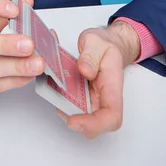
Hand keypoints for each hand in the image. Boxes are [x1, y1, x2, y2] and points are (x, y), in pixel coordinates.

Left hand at [53, 21, 139, 138]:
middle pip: (97, 124)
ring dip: (66, 112)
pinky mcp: (84, 98)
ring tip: (53, 93)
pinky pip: (74, 108)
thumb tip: (84, 71)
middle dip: (76, 122)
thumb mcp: (96, 41)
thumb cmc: (104, 44)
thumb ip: (90, 55)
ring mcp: (94, 100)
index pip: (112, 116)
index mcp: (112, 85)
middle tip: (58, 106)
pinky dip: (62, 103)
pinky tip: (53, 89)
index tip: (73, 120)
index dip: (94, 124)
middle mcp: (105, 98)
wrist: (106, 44)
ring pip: (83, 119)